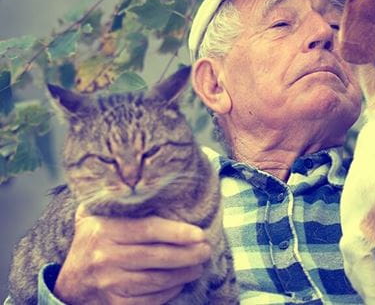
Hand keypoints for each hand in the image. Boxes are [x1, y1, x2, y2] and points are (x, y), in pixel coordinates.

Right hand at [54, 205, 211, 304]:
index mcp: (104, 230)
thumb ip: (117, 201)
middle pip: (158, 256)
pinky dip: (170, 291)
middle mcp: (105, 257)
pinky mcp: (117, 304)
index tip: (199, 233)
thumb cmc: (93, 243)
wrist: (70, 283)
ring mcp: (111, 283)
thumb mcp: (96, 217)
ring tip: (199, 265)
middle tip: (206, 250)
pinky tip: (180, 281)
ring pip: (158, 279)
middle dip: (189, 254)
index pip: (148, 229)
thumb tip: (150, 179)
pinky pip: (152, 299)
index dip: (177, 232)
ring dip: (184, 273)